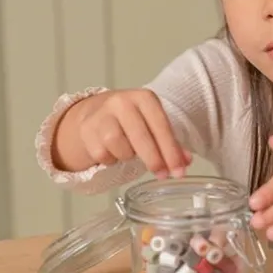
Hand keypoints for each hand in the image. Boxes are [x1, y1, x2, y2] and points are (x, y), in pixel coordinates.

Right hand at [52, 89, 190, 176]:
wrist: (94, 112)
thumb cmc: (130, 120)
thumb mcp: (153, 124)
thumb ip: (170, 143)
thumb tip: (185, 162)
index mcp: (144, 98)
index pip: (161, 125)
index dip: (171, 151)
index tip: (179, 171)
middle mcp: (122, 102)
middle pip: (141, 137)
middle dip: (154, 160)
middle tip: (163, 175)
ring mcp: (102, 115)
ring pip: (121, 148)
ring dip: (128, 157)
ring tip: (129, 152)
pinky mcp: (87, 130)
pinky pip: (104, 155)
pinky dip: (111, 159)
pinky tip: (113, 152)